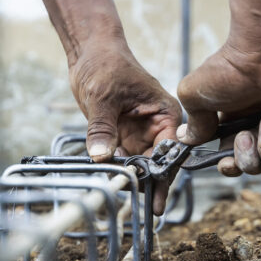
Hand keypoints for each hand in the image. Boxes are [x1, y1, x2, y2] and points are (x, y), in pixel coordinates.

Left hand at [69, 41, 181, 214]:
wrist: (89, 52)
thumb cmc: (105, 64)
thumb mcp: (102, 96)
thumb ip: (102, 128)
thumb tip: (101, 157)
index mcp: (165, 114)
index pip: (170, 150)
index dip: (164, 174)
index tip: (157, 197)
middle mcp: (157, 126)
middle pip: (158, 163)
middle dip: (151, 182)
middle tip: (147, 208)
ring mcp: (139, 133)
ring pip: (141, 165)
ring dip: (134, 179)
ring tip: (130, 201)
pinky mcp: (122, 136)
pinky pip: (122, 159)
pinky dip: (118, 171)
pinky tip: (114, 185)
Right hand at [177, 41, 260, 175]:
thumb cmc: (230, 66)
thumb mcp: (196, 95)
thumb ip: (194, 123)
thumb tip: (186, 140)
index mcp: (236, 126)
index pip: (235, 163)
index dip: (231, 167)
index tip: (227, 162)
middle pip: (258, 167)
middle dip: (249, 159)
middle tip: (246, 134)